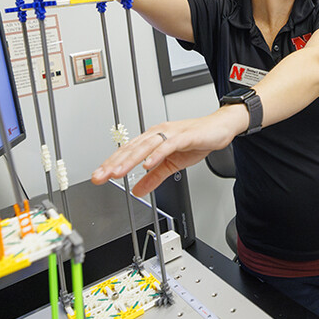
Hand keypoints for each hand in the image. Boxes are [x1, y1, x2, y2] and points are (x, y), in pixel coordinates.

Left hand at [91, 105, 247, 196]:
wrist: (219, 128)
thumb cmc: (196, 140)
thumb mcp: (172, 164)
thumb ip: (153, 177)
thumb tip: (137, 190)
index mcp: (152, 140)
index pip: (127, 152)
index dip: (111, 164)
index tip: (98, 177)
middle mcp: (158, 134)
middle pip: (131, 149)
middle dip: (113, 164)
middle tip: (100, 177)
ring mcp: (170, 134)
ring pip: (145, 147)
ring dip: (129, 160)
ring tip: (117, 172)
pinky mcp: (184, 136)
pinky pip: (168, 145)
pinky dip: (156, 155)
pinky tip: (147, 164)